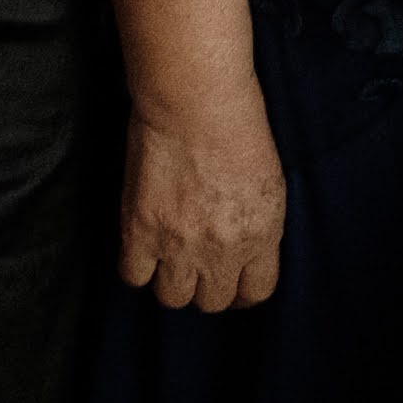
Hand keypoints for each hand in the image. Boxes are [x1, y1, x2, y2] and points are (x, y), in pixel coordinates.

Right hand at [118, 91, 287, 310]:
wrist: (195, 100)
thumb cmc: (237, 125)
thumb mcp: (269, 182)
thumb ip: (258, 224)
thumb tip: (243, 249)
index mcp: (263, 235)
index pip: (258, 292)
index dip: (243, 290)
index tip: (234, 282)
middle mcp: (223, 250)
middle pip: (213, 301)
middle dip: (208, 286)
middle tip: (199, 265)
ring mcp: (180, 245)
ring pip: (173, 298)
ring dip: (172, 280)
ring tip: (171, 256)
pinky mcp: (141, 232)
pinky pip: (134, 277)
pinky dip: (138, 267)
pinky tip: (144, 248)